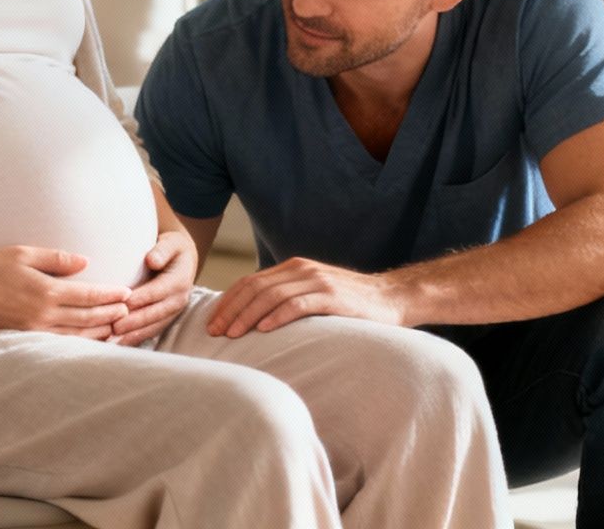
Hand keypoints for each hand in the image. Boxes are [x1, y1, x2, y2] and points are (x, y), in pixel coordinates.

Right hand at [0, 246, 131, 336]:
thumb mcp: (21, 254)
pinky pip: (59, 342)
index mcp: (45, 292)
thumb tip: (84, 262)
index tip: (127, 294)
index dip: (110, 296)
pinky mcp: (24, 338)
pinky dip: (78, 341)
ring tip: (116, 327)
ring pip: (76, 335)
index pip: (87, 296)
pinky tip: (87, 339)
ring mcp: (34, 330)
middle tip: (129, 311)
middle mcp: (43, 315)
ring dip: (99, 331)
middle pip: (87, 318)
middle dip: (111, 315)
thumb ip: (55, 258)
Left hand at [111, 230, 197, 346]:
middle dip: (135, 322)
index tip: (123, 303)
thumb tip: (151, 260)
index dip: (141, 298)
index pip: (158, 291)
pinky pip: (152, 331)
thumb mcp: (171, 243)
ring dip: (135, 334)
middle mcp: (179, 299)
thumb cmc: (171, 248)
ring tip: (115, 340)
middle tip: (114, 328)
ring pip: (154, 326)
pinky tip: (121, 343)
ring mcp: (174, 312)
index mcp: (179, 280)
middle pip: (155, 313)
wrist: (183, 259)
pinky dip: (137, 338)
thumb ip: (162, 250)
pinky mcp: (167, 319)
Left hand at [207, 257, 405, 336]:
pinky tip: (263, 330)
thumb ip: (288, 299)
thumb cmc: (350, 304)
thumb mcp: (313, 295)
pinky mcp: (332, 297)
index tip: (212, 322)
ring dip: (247, 315)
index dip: (228, 301)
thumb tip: (254, 319)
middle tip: (214, 332)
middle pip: (255, 287)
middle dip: (230, 310)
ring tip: (232, 334)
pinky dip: (277, 317)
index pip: (250, 282)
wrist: (392, 297)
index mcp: (293, 269)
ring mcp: (317, 281)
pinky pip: (297, 305)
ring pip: (271, 295)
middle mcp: (301, 270)